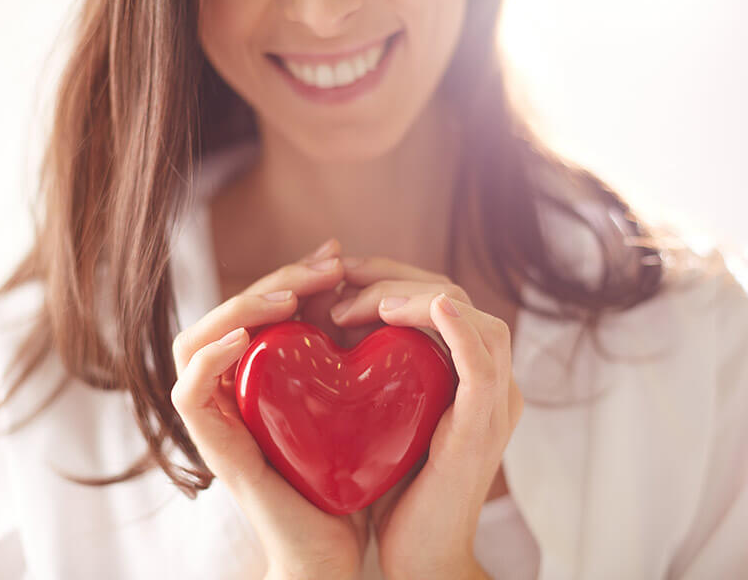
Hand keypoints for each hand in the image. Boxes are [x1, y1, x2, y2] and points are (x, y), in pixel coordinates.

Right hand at [171, 238, 369, 579]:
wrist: (337, 550)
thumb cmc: (345, 474)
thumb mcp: (350, 398)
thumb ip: (345, 351)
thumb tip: (367, 288)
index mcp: (260, 377)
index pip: (258, 308)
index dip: (291, 275)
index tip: (334, 256)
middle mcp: (232, 391)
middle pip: (228, 315)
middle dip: (276, 282)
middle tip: (327, 265)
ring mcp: (217, 418)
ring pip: (194, 342)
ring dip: (239, 309)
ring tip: (289, 297)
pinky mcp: (213, 448)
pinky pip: (188, 393)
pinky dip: (210, 358)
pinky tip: (247, 337)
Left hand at [329, 255, 523, 579]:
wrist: (418, 557)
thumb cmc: (397, 487)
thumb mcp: (386, 414)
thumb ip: (377, 371)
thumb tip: (331, 321)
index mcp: (468, 374)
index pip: (440, 299)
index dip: (394, 276)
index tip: (342, 274)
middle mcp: (491, 381)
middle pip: (456, 298)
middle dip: (397, 277)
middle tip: (343, 277)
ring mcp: (494, 403)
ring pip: (475, 319)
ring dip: (418, 297)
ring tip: (365, 302)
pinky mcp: (483, 427)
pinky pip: (482, 365)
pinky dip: (460, 330)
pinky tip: (433, 307)